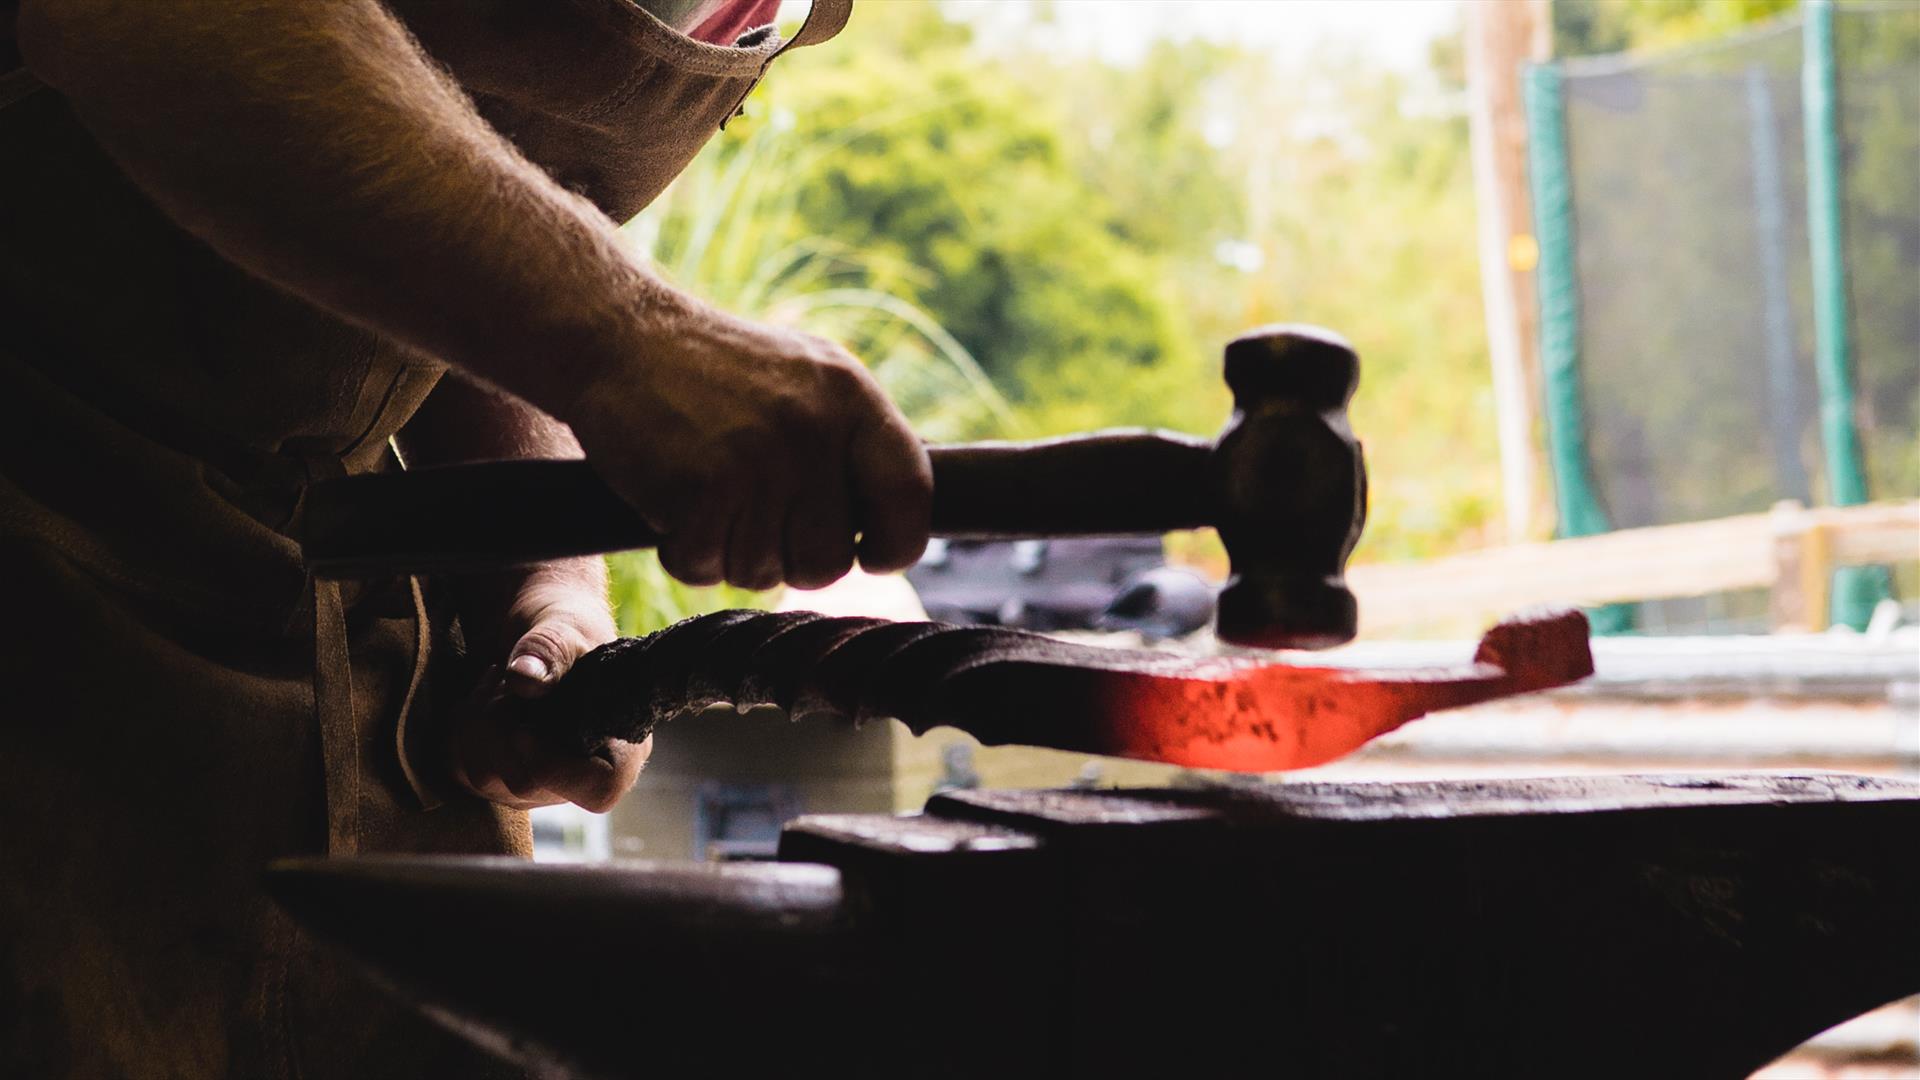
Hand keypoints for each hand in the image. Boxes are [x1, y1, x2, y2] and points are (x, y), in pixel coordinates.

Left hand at [447, 564, 648, 812]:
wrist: (533, 629)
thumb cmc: (564, 625)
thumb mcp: (563, 625)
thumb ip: (550, 649)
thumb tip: (524, 678)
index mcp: (619, 742)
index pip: (599, 788)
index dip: (556, 768)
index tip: (524, 729)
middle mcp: (580, 771)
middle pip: (526, 783)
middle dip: (501, 726)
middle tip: (508, 680)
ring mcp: (538, 781)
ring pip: (486, 779)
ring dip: (478, 722)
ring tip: (499, 682)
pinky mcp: (501, 778)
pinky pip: (462, 772)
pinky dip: (462, 729)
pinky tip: (484, 698)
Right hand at [563, 301, 932, 590]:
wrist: (617, 335)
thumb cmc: (712, 371)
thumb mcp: (805, 378)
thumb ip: (852, 442)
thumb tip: (900, 525)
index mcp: (851, 397)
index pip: (911, 496)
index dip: (896, 544)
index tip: (870, 556)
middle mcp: (813, 428)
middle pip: (830, 562)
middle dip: (788, 560)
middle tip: (751, 520)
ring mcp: (759, 459)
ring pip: (764, 573)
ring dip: (727, 553)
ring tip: (705, 497)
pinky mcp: (702, 488)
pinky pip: (705, 569)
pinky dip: (683, 553)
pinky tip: (671, 505)